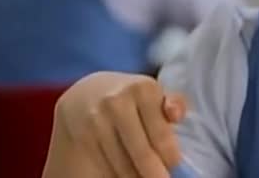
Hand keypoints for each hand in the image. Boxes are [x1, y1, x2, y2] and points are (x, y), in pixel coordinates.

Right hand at [52, 71, 187, 177]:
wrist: (85, 94)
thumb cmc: (130, 96)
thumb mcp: (152, 92)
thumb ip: (173, 103)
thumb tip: (176, 116)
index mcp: (143, 89)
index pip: (161, 136)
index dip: (170, 157)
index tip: (174, 165)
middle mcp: (117, 103)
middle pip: (142, 153)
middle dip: (155, 173)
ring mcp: (96, 121)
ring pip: (122, 165)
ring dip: (135, 176)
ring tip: (143, 177)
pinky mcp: (82, 137)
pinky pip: (105, 166)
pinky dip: (117, 175)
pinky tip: (126, 174)